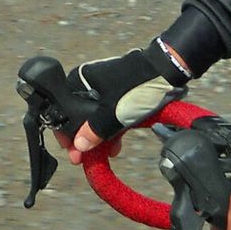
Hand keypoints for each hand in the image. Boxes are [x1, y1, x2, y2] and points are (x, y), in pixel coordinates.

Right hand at [57, 46, 185, 163]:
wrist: (167, 70)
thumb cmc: (137, 86)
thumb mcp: (114, 113)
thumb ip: (95, 130)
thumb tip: (79, 146)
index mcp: (79, 81)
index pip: (63, 110)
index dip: (66, 134)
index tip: (72, 151)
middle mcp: (88, 84)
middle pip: (78, 116)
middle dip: (82, 139)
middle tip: (84, 158)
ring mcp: (103, 89)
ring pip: (94, 118)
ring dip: (97, 138)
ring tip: (102, 156)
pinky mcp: (118, 94)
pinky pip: (108, 115)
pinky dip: (109, 130)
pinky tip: (114, 146)